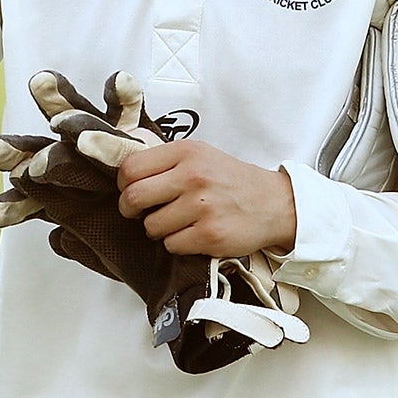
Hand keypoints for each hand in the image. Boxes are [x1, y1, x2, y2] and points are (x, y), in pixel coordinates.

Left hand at [117, 141, 296, 257]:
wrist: (273, 203)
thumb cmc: (232, 180)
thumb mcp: (201, 154)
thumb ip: (166, 159)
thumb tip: (126, 164)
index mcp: (186, 152)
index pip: (131, 167)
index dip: (123, 184)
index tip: (129, 190)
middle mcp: (192, 176)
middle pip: (133, 198)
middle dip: (130, 210)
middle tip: (139, 212)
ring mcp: (201, 206)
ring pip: (151, 226)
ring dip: (158, 229)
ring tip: (176, 222)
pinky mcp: (210, 234)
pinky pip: (171, 245)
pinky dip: (177, 243)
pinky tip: (192, 234)